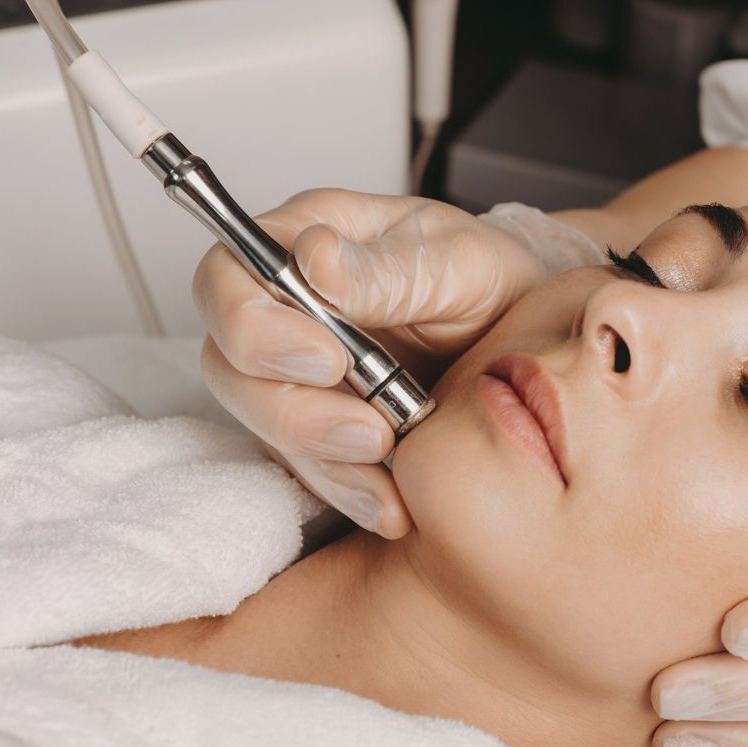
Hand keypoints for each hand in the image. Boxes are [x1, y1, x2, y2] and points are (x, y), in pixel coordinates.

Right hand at [192, 189, 547, 537]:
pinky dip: (351, 492)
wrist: (522, 335)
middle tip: (371, 433)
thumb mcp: (459, 261)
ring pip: (265, 425)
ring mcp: (294, 373)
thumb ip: (389, 269)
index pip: (225, 279)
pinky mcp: (318, 427)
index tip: (329, 360)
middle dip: (294, 410)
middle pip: (230, 365)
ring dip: (324, 459)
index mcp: (304, 240)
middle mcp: (284, 308)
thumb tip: (315, 263)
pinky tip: (392, 506)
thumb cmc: (486, 277)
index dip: (254, 326)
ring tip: (391, 473)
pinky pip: (311, 469)